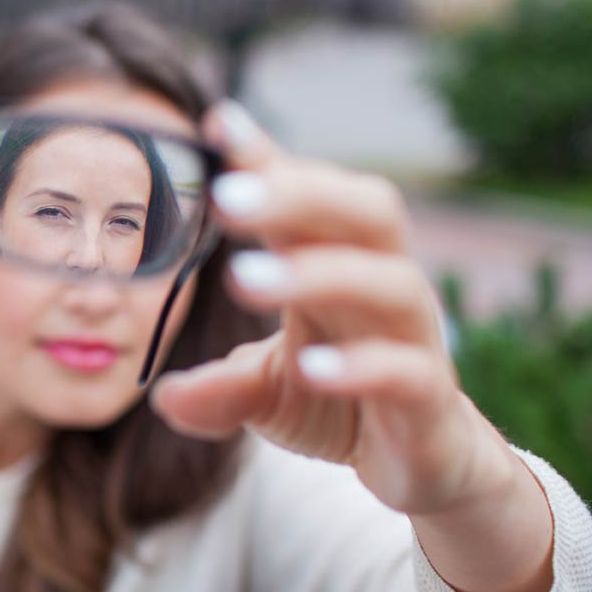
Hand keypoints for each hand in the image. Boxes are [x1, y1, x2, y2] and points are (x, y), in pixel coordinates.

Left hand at [151, 103, 520, 519]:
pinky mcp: (430, 399)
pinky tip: (312, 366)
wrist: (425, 465)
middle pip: (363, 212)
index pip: (307, 198)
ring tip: (244, 279)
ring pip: (388, 282)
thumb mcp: (267, 390)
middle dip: (298, 195)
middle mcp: (382, 286)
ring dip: (317, 274)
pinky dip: (360, 365)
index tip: (216, 126)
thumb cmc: (341, 402)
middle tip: (226, 198)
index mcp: (338, 265)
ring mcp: (414, 339)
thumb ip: (219, 387)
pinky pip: (406, 370)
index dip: (267, 160)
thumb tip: (161, 396)